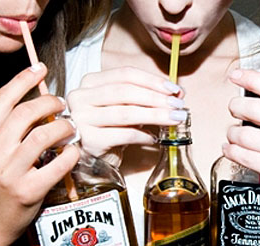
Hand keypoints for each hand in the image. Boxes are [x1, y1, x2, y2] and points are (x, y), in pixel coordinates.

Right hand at [0, 63, 79, 245]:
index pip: (2, 100)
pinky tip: (73, 153)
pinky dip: (70, 154)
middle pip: (26, 113)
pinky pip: (57, 165)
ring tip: (71, 128)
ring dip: (64, 127)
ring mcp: (8, 173)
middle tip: (62, 104)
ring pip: (44, 135)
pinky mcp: (27, 192)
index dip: (24, 80)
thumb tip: (29, 110)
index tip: (40, 68)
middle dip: (50, 103)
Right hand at [66, 66, 185, 161]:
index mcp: (90, 82)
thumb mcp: (124, 106)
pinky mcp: (90, 140)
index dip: (152, 81)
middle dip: (156, 98)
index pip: (125, 74)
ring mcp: (83, 119)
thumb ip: (145, 96)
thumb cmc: (109, 128)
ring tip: (174, 119)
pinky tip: (154, 138)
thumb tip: (177, 93)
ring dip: (155, 115)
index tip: (174, 89)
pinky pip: (124, 135)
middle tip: (177, 105)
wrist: (91, 157)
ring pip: (126, 113)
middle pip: (125, 92)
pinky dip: (143, 136)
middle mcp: (81, 97)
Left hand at [225, 69, 259, 224]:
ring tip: (232, 134)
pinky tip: (230, 150)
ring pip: (245, 134)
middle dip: (236, 106)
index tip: (235, 75)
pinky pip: (246, 157)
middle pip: (255, 108)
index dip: (250, 78)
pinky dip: (231, 152)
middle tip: (233, 109)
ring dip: (232, 133)